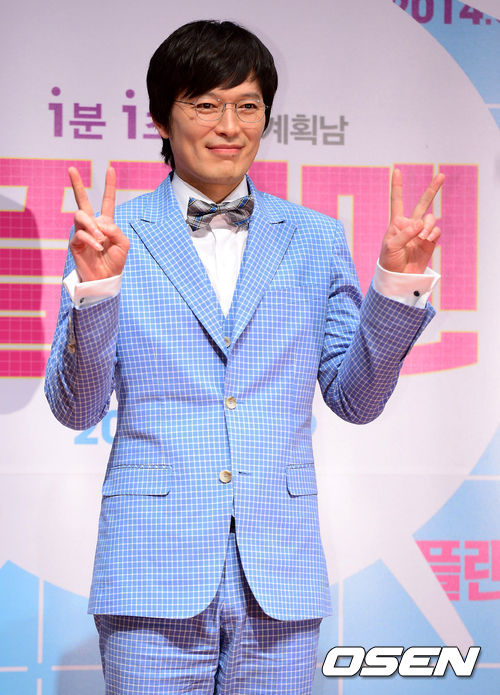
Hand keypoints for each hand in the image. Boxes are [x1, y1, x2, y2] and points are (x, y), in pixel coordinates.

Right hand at [68, 166, 129, 281]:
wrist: (105, 278)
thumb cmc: (115, 261)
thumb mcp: (124, 244)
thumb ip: (116, 230)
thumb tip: (100, 223)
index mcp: (106, 223)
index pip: (107, 201)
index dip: (109, 186)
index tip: (110, 168)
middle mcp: (92, 224)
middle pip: (82, 200)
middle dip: (77, 184)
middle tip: (71, 168)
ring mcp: (82, 232)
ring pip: (80, 215)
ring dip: (92, 225)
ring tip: (101, 239)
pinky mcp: (75, 242)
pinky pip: (81, 234)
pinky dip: (92, 240)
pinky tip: (98, 248)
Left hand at [379, 168, 444, 273]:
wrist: (399, 277)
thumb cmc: (389, 261)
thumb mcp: (391, 246)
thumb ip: (405, 233)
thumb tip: (422, 223)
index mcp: (397, 223)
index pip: (397, 202)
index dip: (397, 187)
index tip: (397, 171)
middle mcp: (410, 225)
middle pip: (422, 203)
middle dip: (432, 190)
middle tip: (441, 176)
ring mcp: (421, 232)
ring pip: (431, 219)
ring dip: (428, 226)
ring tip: (422, 237)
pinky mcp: (430, 241)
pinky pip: (436, 230)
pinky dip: (432, 234)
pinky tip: (426, 241)